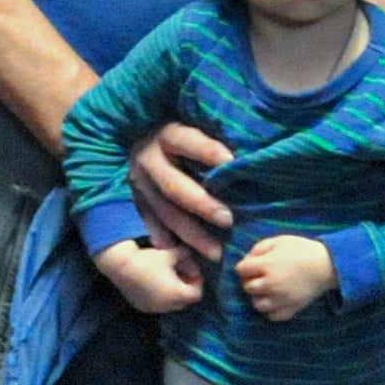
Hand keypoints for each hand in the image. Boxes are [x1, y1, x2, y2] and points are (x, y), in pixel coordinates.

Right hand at [93, 239, 204, 315]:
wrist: (120, 266)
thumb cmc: (148, 259)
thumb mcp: (170, 254)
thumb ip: (185, 255)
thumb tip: (190, 255)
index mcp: (177, 294)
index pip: (196, 294)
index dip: (197, 282)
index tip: (192, 271)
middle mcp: (166, 305)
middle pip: (184, 302)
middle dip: (186, 289)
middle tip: (181, 275)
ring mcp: (153, 308)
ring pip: (171, 305)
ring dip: (173, 295)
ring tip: (167, 280)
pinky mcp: (141, 307)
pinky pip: (157, 305)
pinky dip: (160, 298)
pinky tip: (154, 284)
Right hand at [125, 123, 235, 260]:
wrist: (137, 136)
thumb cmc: (182, 131)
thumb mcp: (192, 123)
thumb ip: (215, 132)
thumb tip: (248, 146)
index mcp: (165, 134)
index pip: (186, 141)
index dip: (206, 150)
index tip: (232, 161)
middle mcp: (148, 160)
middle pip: (173, 186)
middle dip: (201, 204)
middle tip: (228, 220)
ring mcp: (140, 184)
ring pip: (164, 213)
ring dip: (190, 235)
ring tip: (216, 253)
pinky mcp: (137, 202)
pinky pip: (152, 227)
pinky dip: (168, 245)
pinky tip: (186, 261)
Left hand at [235, 234, 339, 322]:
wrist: (327, 265)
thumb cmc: (302, 250)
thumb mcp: (279, 241)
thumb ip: (259, 248)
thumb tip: (247, 260)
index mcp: (266, 265)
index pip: (240, 269)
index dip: (246, 266)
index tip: (254, 265)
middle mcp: (270, 285)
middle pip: (247, 287)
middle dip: (251, 281)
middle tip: (261, 277)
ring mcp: (279, 299)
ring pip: (257, 305)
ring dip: (259, 297)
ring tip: (267, 291)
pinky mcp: (290, 310)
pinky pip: (272, 316)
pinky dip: (271, 310)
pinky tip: (276, 301)